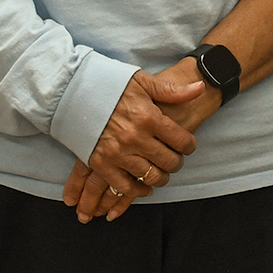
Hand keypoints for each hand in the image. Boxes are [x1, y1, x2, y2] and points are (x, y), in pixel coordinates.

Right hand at [67, 71, 205, 222]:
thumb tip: (200, 87)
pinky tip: (145, 187)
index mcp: (148, 117)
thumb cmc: (109, 85)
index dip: (189, 145)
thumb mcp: (141, 82)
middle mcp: (135, 138)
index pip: (181, 140)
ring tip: (162, 172)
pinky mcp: (100, 163)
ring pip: (151, 176)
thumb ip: (171, 90)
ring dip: (161, 177)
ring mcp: (117, 153)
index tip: (187, 146)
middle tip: (176, 159)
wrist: (72, 92)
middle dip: (177, 162)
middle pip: (169, 161)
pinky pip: (125, 186)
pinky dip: (138, 190)